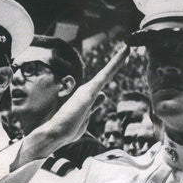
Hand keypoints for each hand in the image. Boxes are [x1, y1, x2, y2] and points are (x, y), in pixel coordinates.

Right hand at [21, 44, 128, 161]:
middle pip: (105, 76)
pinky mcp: (89, 91)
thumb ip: (94, 106)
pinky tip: (125, 52)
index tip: (119, 64)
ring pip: (106, 73)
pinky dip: (115, 63)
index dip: (110, 74)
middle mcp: (86, 90)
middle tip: (127, 49)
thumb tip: (103, 95)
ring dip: (118, 60)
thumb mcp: (84, 118)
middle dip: (116, 63)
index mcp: (86, 98)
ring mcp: (87, 90)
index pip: (101, 84)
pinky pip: (105, 74)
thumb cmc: (66, 130)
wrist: (53, 134)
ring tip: (128, 48)